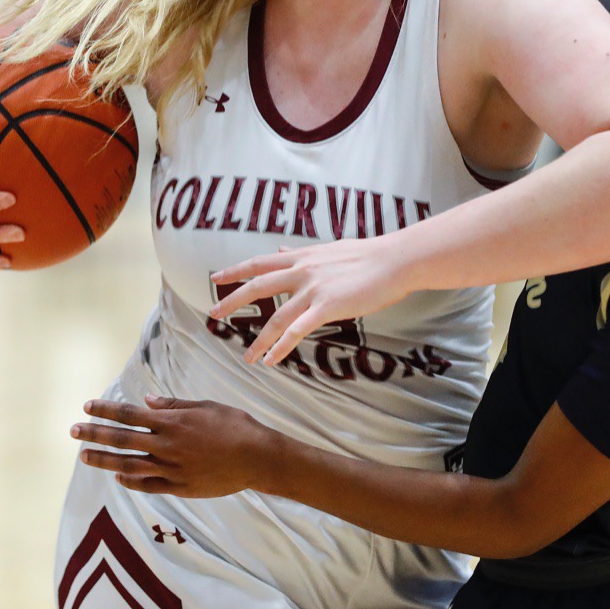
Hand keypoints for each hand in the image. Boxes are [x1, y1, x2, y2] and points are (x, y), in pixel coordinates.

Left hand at [71, 395, 280, 497]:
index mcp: (173, 422)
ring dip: (104, 459)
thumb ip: (175, 406)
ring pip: (129, 464)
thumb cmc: (236, 426)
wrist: (257, 458)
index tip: (87, 407)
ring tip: (85, 456)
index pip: (130, 414)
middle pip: (122, 439)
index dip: (106, 410)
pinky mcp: (179, 487)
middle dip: (94, 433)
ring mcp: (171, 469)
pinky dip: (130, 480)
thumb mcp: (207, 407)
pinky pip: (148, 485)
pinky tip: (118, 476)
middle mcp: (167, 446)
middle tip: (73, 431)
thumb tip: (148, 402)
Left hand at [209, 237, 410, 365]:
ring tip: (248, 358)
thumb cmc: (369, 255)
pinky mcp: (329, 306)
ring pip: (276, 317)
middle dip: (233, 301)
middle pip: (258, 286)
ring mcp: (314, 289)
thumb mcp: (330, 248)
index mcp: (303, 256)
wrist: (395, 260)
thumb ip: (303, 252)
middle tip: (214, 315)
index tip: (216, 277)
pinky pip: (298, 330)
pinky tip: (272, 360)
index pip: (261, 262)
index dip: (236, 270)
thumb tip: (283, 248)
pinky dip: (282, 347)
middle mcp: (303, 271)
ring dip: (260, 339)